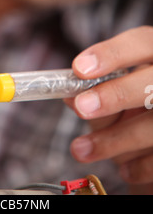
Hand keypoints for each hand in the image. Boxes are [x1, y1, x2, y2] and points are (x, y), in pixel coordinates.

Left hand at [67, 26, 152, 193]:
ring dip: (114, 140)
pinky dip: (139, 166)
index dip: (111, 54)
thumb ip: (96, 88)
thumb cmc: (134, 102)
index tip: (79, 68)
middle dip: (116, 94)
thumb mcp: (116, 88)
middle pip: (151, 83)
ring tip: (80, 149)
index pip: (141, 43)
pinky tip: (124, 170)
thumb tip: (70, 96)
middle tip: (81, 107)